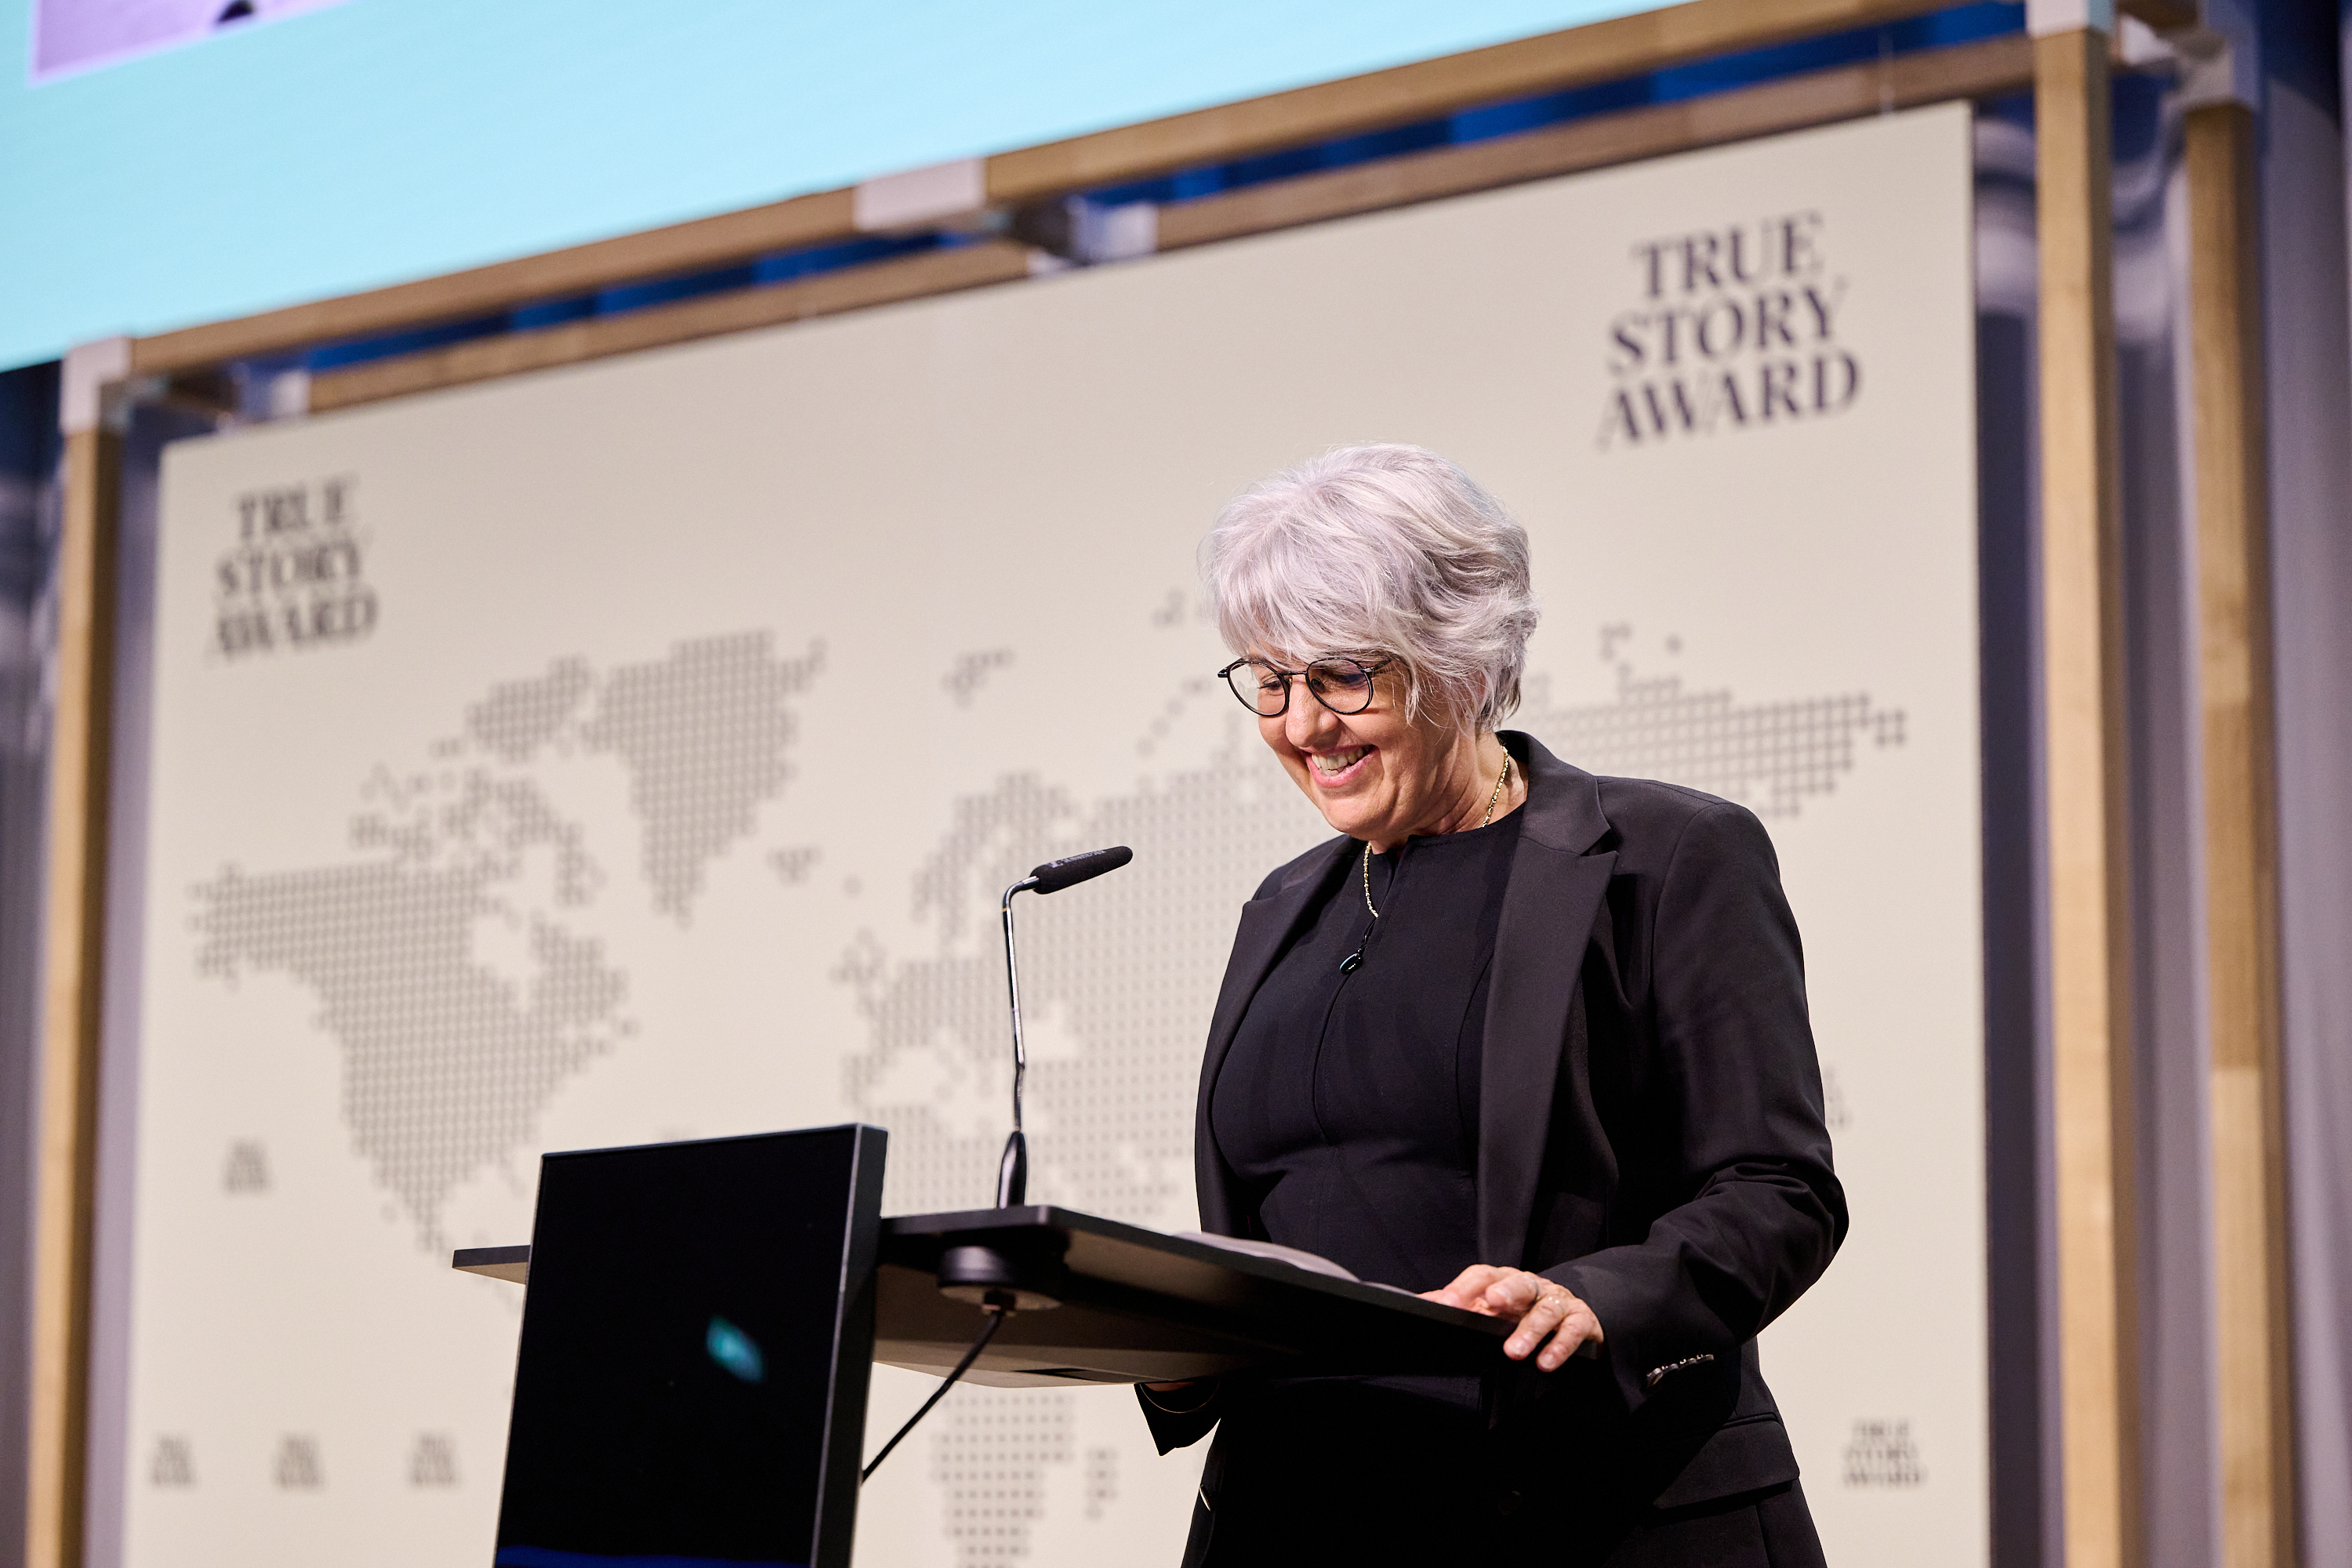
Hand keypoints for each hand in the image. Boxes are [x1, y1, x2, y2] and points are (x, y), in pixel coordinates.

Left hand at [1420, 1265, 1602, 1370]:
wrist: (1575, 1322)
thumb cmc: (1525, 1315)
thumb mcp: (1494, 1311)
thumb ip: (1463, 1307)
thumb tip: (1422, 1302)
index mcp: (1506, 1281)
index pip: (1484, 1275)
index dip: (1465, 1286)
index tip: (1446, 1303)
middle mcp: (1534, 1286)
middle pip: (1520, 1282)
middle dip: (1507, 1290)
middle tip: (1493, 1302)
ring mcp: (1560, 1301)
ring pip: (1547, 1309)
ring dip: (1531, 1330)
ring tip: (1514, 1352)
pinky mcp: (1582, 1321)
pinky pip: (1573, 1330)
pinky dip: (1560, 1346)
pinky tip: (1545, 1363)